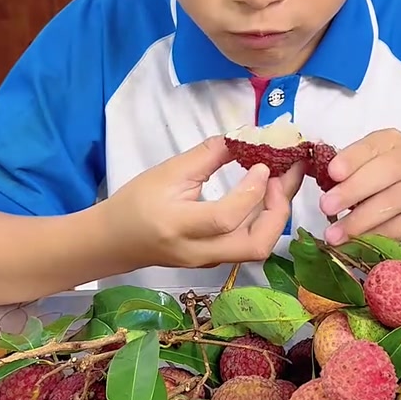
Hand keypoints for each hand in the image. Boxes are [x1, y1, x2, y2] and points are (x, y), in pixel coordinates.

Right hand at [104, 137, 303, 269]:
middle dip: (279, 210)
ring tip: (282, 180)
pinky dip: (266, 219)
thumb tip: (244, 137)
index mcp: (179, 227)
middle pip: (255, 245)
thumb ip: (208, 155)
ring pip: (258, 248)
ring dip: (277, 214)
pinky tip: (268, 194)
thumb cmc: (136, 202)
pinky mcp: (217, 262)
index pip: (224, 218)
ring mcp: (210, 262)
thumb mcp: (168, 172)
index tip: (263, 164)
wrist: (115, 241)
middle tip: (285, 174)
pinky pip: (250, 244)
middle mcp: (199, 252)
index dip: (250, 191)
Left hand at [319, 129, 400, 245]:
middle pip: (387, 170)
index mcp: (392, 142)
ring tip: (335, 234)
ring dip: (361, 219)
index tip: (332, 173)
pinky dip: (381, 234)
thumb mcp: (365, 174)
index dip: (352, 158)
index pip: (373, 145)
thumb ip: (346, 177)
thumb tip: (323, 189)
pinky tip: (361, 243)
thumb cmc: (386, 188)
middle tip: (326, 207)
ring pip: (395, 200)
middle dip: (353, 190)